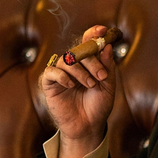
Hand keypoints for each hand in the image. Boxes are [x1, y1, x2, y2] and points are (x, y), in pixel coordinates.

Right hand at [38, 26, 116, 157]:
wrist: (89, 127)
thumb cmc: (98, 107)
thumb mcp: (108, 86)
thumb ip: (107, 67)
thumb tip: (106, 46)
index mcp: (88, 63)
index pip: (88, 42)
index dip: (93, 33)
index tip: (102, 31)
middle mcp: (74, 65)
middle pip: (79, 50)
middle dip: (92, 60)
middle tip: (101, 75)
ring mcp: (61, 73)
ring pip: (66, 60)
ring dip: (80, 71)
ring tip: (91, 85)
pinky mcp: (50, 84)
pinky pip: (51, 72)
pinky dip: (62, 76)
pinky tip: (71, 85)